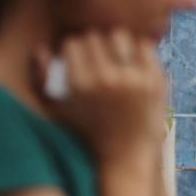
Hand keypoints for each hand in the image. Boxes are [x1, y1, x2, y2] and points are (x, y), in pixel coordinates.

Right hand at [42, 30, 166, 168]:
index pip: (73, 43)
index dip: (72, 50)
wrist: (124, 159)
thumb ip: (39, 80)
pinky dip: (137, 50)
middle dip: (92, 44)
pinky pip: (145, 47)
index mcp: (81, 86)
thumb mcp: (55, 113)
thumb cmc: (85, 136)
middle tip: (94, 57)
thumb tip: (42, 49)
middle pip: (95, 36)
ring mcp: (135, 80)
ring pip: (120, 36)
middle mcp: (108, 80)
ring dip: (114, 43)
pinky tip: (131, 60)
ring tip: (112, 55)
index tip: (75, 59)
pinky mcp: (156, 82)